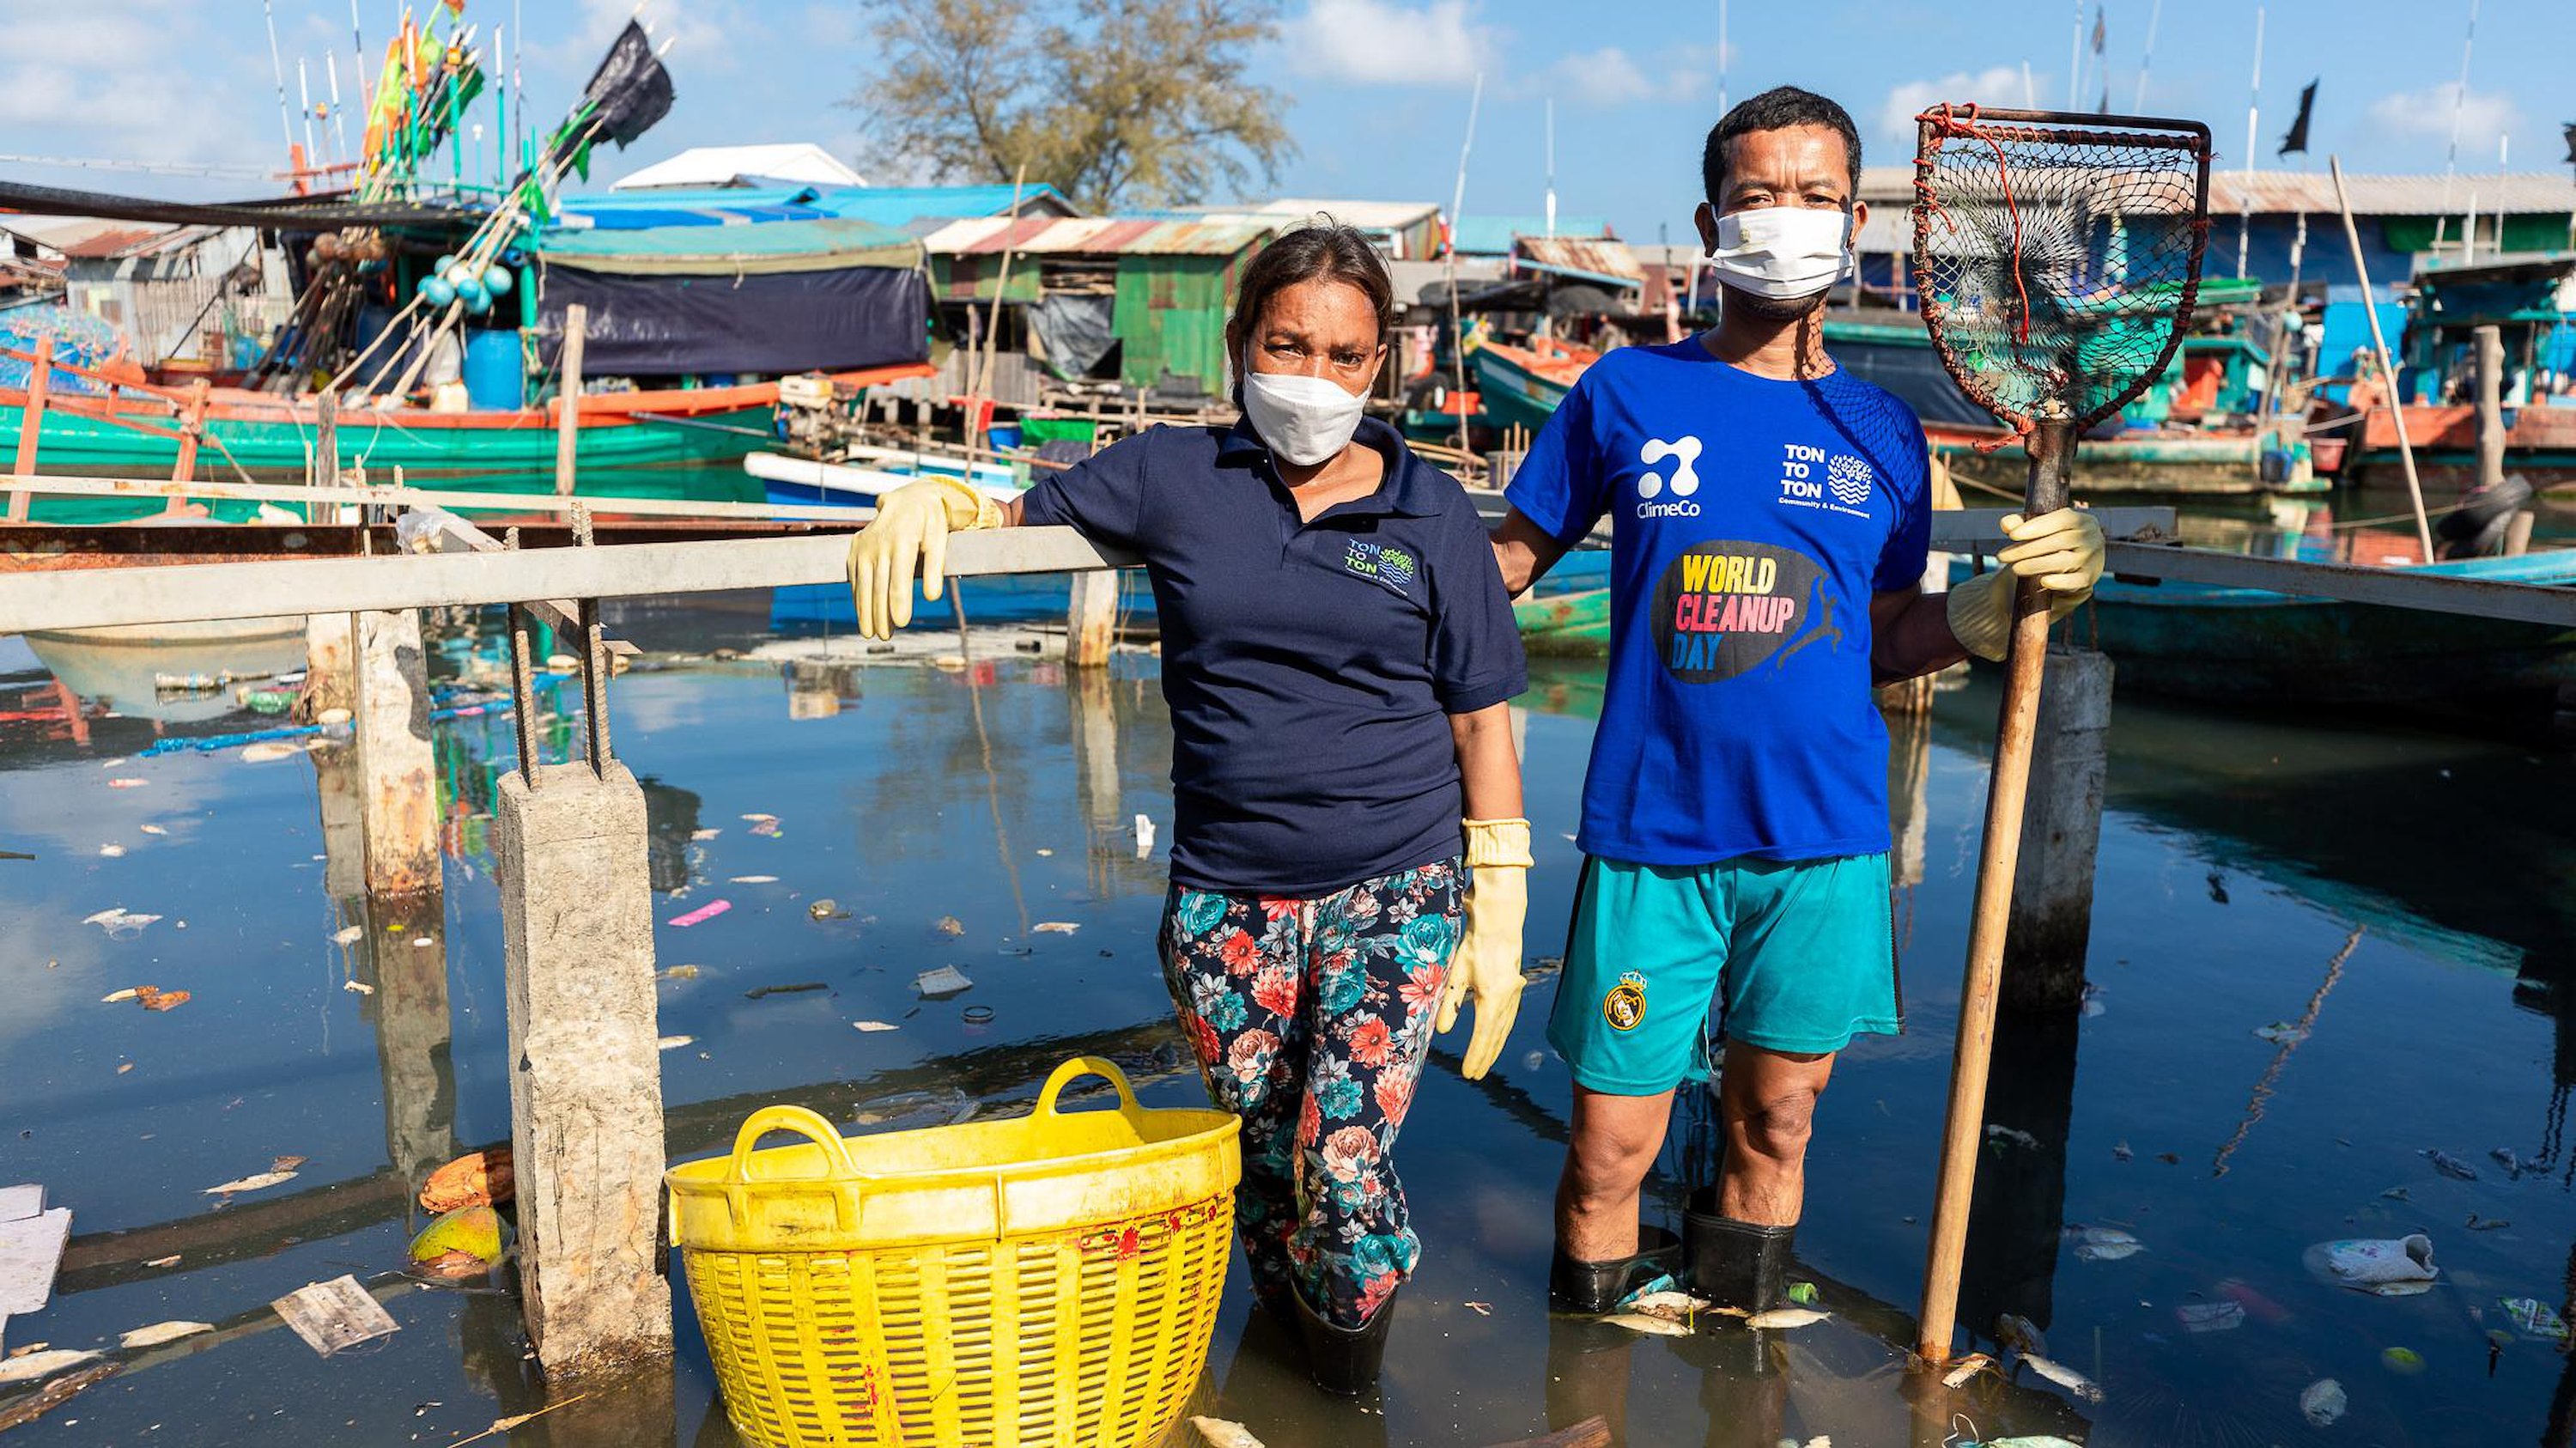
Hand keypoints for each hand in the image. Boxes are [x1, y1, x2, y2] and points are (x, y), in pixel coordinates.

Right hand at [846, 478, 1002, 638]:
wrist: (908, 499)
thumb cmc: (930, 523)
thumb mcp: (940, 539)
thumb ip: (935, 567)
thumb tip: (931, 597)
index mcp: (903, 539)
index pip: (899, 578)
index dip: (899, 602)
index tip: (902, 623)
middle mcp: (879, 542)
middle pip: (879, 585)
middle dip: (881, 614)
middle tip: (886, 637)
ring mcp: (864, 545)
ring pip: (864, 584)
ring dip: (865, 611)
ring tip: (870, 634)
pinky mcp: (856, 548)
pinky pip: (855, 577)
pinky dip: (858, 597)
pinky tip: (863, 615)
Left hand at [1439, 818, 1530, 1079]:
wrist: (1500, 920)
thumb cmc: (1475, 943)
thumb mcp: (1457, 972)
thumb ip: (1450, 1002)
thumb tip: (1443, 1030)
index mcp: (1493, 997)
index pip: (1484, 1035)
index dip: (1476, 1056)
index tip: (1469, 1073)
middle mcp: (1508, 998)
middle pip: (1496, 1036)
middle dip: (1485, 1057)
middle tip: (1475, 1075)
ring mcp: (1515, 991)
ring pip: (1505, 1027)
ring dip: (1494, 1046)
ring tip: (1484, 1062)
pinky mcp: (1515, 985)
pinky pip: (1509, 1015)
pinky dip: (1501, 1030)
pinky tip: (1496, 1037)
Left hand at [1943, 507, 2105, 659]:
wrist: (2062, 573)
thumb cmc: (2047, 545)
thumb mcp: (2035, 532)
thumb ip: (2019, 525)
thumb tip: (2006, 524)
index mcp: (2082, 520)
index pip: (2061, 520)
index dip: (2035, 527)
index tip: (2011, 535)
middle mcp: (2092, 537)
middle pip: (2059, 541)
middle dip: (2027, 549)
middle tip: (2003, 556)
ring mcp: (2093, 559)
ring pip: (2063, 560)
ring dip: (2035, 564)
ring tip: (2014, 568)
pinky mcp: (2089, 579)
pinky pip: (2075, 581)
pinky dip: (2059, 582)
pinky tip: (2043, 581)